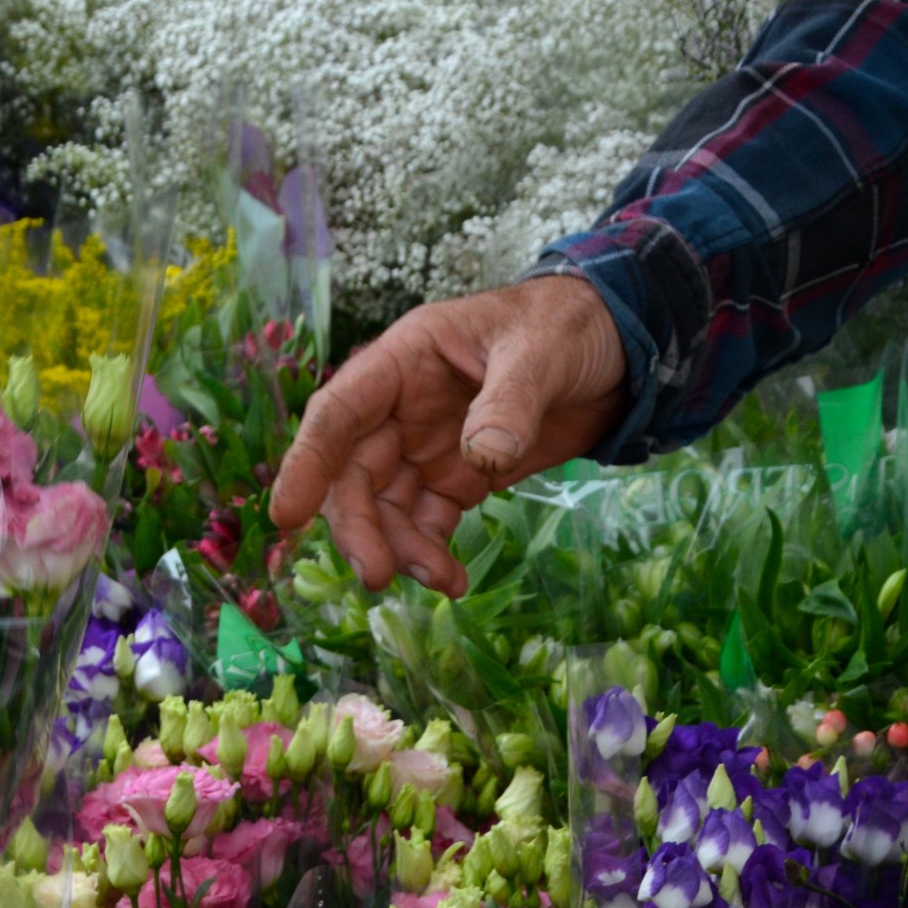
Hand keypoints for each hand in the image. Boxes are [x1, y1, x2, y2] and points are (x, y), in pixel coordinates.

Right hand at [270, 274, 626, 594]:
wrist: (619, 352)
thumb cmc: (570, 326)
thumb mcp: (544, 351)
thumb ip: (511, 401)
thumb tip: (481, 458)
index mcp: (404, 361)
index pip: (339, 414)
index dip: (308, 462)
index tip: (287, 514)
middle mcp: (400, 409)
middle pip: (354, 476)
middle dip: (360, 528)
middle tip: (378, 575)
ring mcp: (424, 448)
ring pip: (385, 510)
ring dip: (400, 550)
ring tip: (440, 579)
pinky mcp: (454, 480)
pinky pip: (425, 526)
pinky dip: (430, 556)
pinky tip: (453, 581)